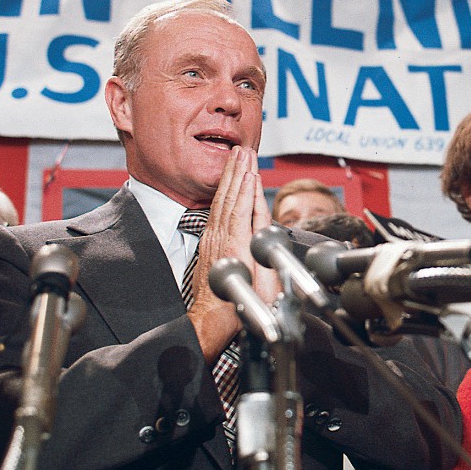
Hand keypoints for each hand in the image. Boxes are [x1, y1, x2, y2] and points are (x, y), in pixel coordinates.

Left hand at [188, 146, 278, 362]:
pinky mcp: (209, 243)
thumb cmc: (240, 304)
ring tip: (236, 159)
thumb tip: (261, 213)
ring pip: (222, 201)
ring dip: (230, 178)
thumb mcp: (261, 273)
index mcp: (236, 242)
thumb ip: (260, 241)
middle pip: (231, 196)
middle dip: (237, 171)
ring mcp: (213, 239)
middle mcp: (221, 237)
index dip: (248, 184)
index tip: (252, 165)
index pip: (243, 205)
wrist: (213, 319)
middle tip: (243, 150)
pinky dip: (224, 194)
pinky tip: (228, 187)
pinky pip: (216, 211)